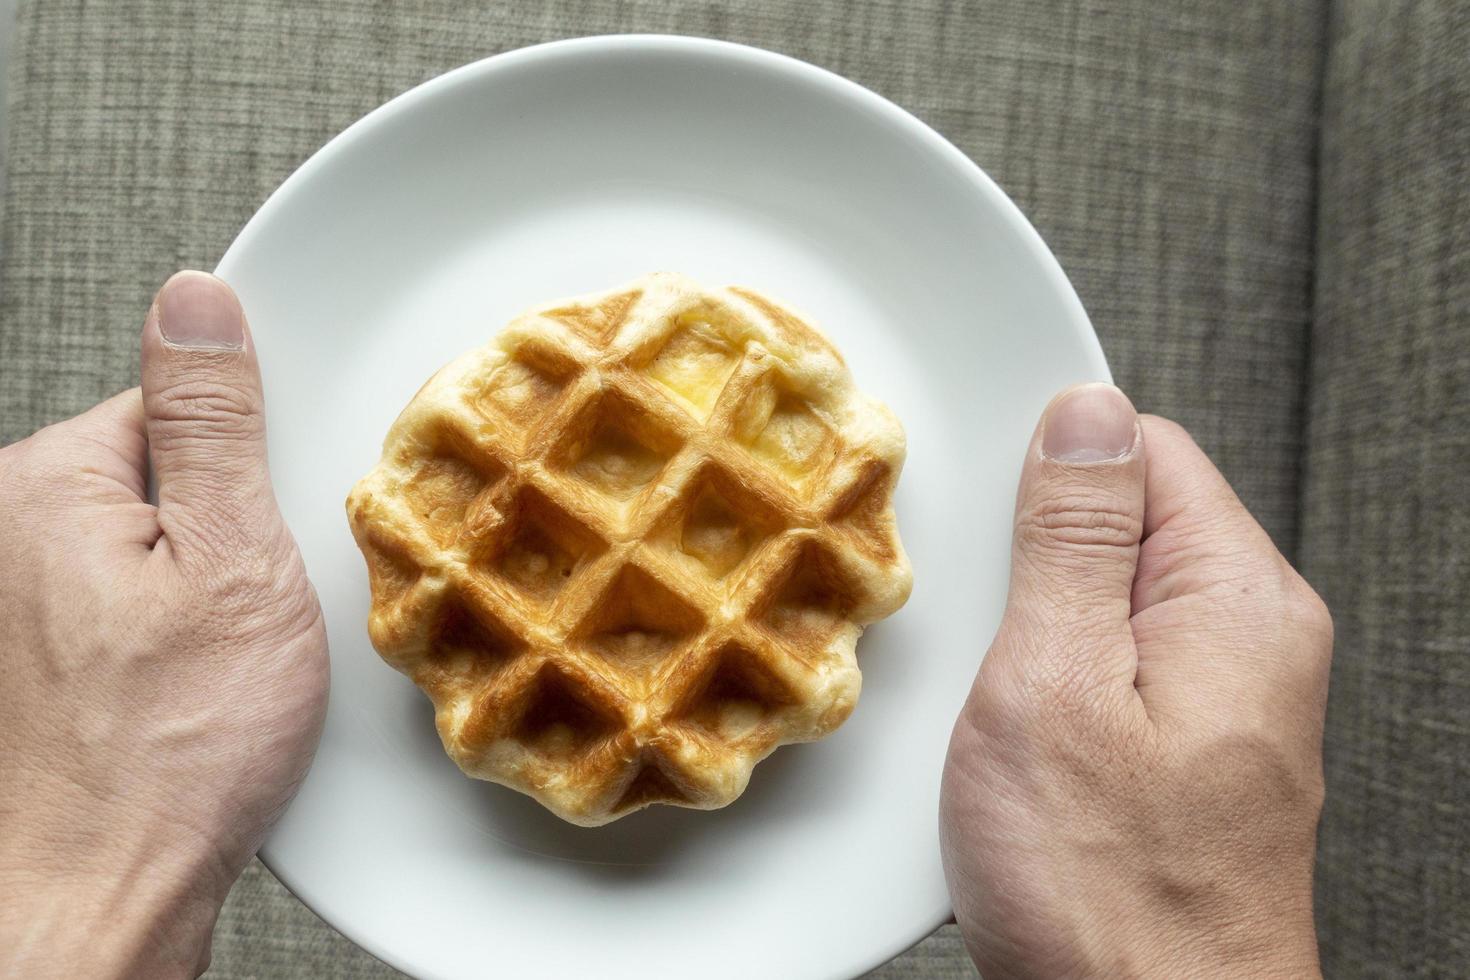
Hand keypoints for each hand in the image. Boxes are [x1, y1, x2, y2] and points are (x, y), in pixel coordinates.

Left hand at [0, 272, 327, 978]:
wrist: (98, 896)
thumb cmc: (168, 753)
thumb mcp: (232, 561)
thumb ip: (212, 421)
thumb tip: (196, 302)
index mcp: (41, 485)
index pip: (170, 409)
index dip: (246, 470)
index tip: (266, 536)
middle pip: (151, 479)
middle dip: (217, 532)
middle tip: (246, 617)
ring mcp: (6, 603)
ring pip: (139, 551)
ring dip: (190, 594)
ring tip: (214, 670)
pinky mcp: (22, 661)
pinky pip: (117, 610)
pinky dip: (156, 641)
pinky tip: (179, 697)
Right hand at [940, 384, 1331, 978]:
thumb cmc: (1106, 891)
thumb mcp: (1056, 681)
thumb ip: (1075, 536)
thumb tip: (1086, 415)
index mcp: (1237, 598)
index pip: (1144, 449)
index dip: (1049, 472)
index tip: (992, 530)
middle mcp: (1250, 640)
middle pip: (1125, 526)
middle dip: (1034, 564)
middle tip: (992, 648)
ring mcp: (1223, 702)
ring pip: (1106, 604)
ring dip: (1034, 635)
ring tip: (1004, 714)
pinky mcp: (1187, 753)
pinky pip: (1110, 673)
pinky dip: (1051, 689)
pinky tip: (1021, 750)